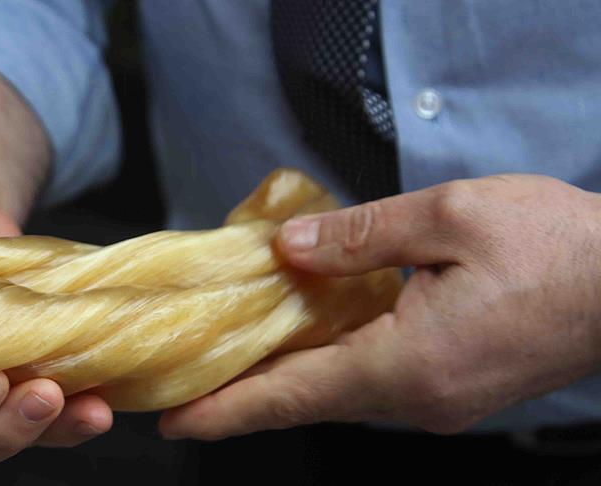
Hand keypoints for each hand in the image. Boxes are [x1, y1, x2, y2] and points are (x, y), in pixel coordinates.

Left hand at [159, 175, 600, 438]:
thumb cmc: (554, 244)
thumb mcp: (449, 215)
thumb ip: (359, 235)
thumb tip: (288, 249)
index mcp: (408, 363)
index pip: (294, 395)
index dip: (227, 408)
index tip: (173, 419)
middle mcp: (416, 399)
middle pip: (308, 398)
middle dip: (242, 392)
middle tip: (184, 379)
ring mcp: (437, 401)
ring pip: (338, 391)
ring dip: (284, 374)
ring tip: (230, 352)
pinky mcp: (452, 389)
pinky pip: (370, 380)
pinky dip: (327, 363)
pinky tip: (305, 336)